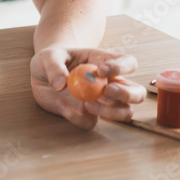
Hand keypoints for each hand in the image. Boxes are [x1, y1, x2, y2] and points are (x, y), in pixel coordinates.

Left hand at [30, 47, 146, 129]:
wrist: (42, 75)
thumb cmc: (51, 60)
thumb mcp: (48, 56)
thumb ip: (54, 66)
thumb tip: (61, 84)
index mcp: (105, 62)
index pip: (128, 63)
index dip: (121, 67)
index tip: (102, 70)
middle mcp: (110, 83)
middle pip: (137, 92)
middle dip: (127, 94)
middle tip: (107, 91)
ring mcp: (102, 102)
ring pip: (124, 113)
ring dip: (112, 112)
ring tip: (88, 104)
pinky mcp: (87, 115)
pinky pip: (90, 123)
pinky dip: (76, 117)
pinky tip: (61, 104)